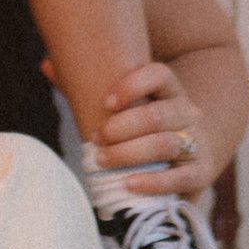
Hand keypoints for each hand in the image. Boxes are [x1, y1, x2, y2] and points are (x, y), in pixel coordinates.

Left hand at [88, 58, 213, 199]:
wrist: (190, 156)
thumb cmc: (144, 126)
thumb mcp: (126, 105)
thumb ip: (90, 86)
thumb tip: (47, 64)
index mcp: (170, 90)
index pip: (159, 74)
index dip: (133, 85)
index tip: (106, 102)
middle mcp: (188, 112)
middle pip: (158, 115)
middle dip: (123, 128)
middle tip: (96, 138)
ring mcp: (197, 142)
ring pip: (166, 144)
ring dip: (130, 154)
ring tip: (102, 160)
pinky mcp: (201, 172)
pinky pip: (182, 177)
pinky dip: (154, 181)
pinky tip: (129, 184)